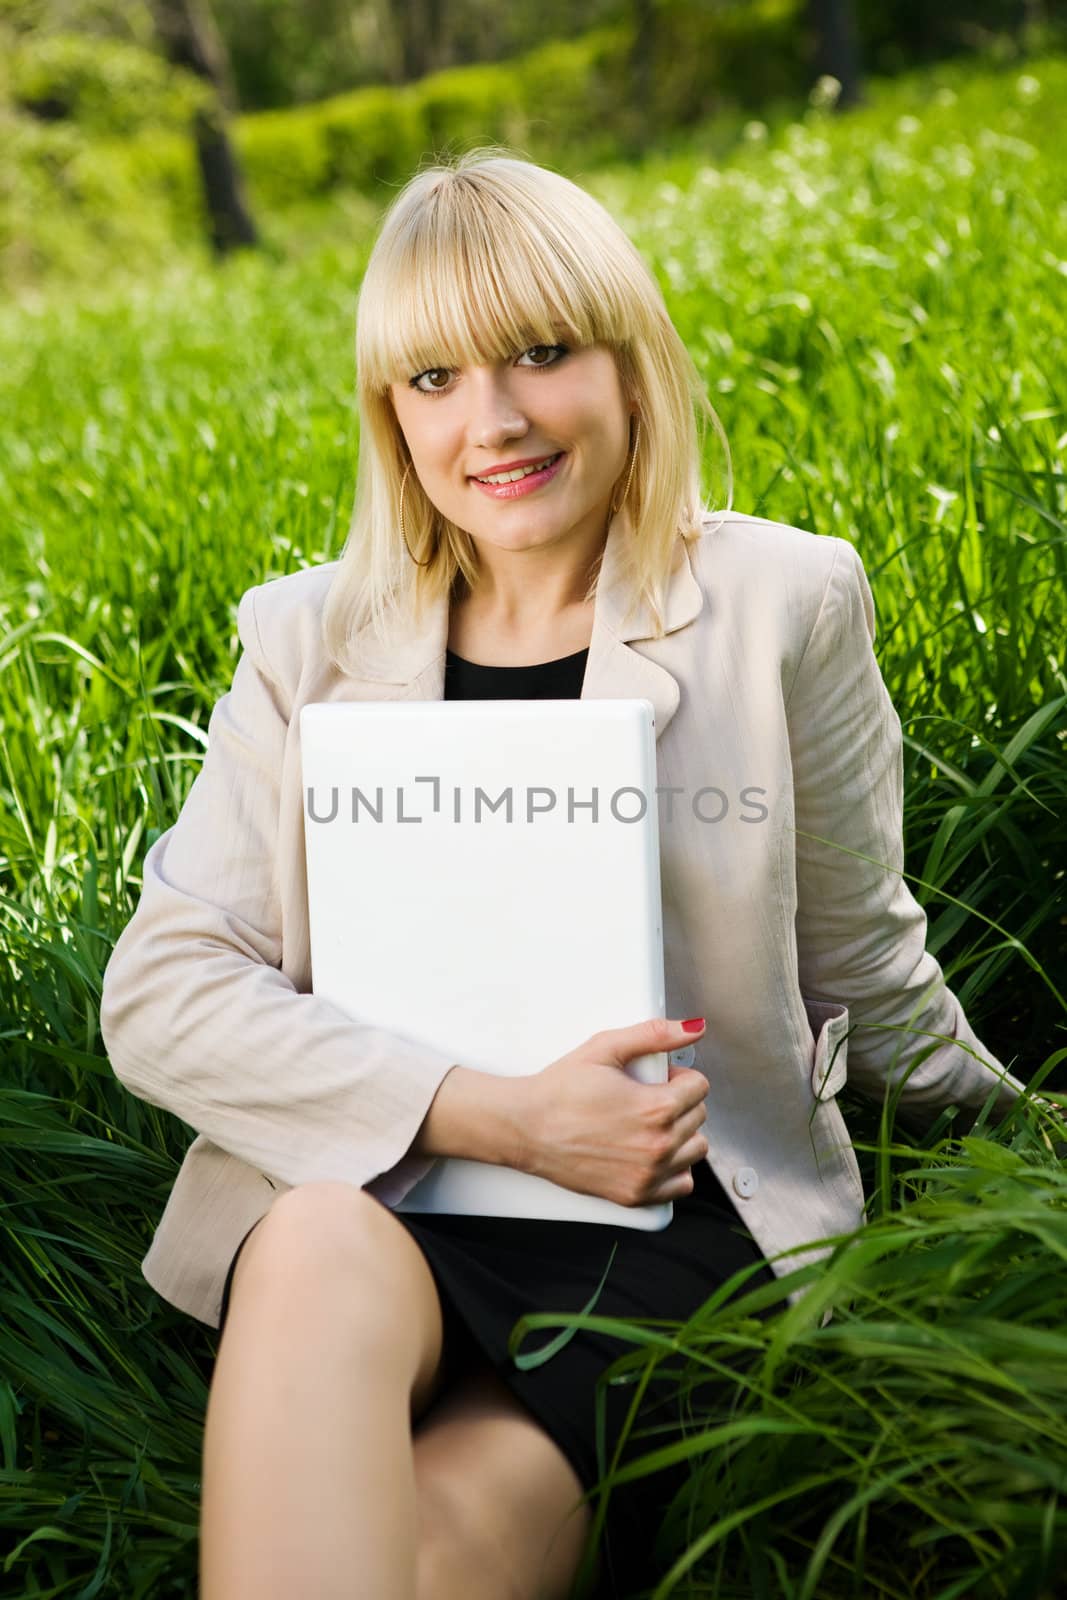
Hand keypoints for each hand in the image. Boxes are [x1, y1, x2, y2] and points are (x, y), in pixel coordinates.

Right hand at [515, 1017, 709, 1205]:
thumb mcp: (605, 1048)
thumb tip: (692, 1028)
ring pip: (695, 1149)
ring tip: (649, 1123)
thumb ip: (653, 1035)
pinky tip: (650, 1151)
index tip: (658, 1078)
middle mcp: (658, 1146)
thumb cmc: (559, 1090)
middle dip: (679, 1101)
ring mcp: (647, 1175)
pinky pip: (681, 1183)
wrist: (526, 1127)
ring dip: (681, 1134)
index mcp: (656, 1109)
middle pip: (699, 1116)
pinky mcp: (635, 1195)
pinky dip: (674, 1168)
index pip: (700, 1087)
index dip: (678, 1075)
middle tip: (646, 1096)